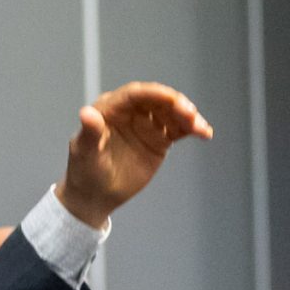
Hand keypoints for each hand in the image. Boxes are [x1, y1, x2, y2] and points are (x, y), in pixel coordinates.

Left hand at [56, 81, 211, 226]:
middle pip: (157, 100)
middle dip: (176, 104)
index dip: (154, 93)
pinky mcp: (159, 139)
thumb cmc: (84, 171)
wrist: (95, 195)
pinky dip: (192, 129)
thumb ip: (90, 133)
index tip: (172, 98)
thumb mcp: (85, 153)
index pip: (135, 94)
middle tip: (190, 115)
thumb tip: (87, 113)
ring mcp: (146, 124)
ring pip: (171, 113)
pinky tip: (205, 133)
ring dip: (187, 117)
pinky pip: (178, 130)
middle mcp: (131, 112)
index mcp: (110, 108)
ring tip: (200, 127)